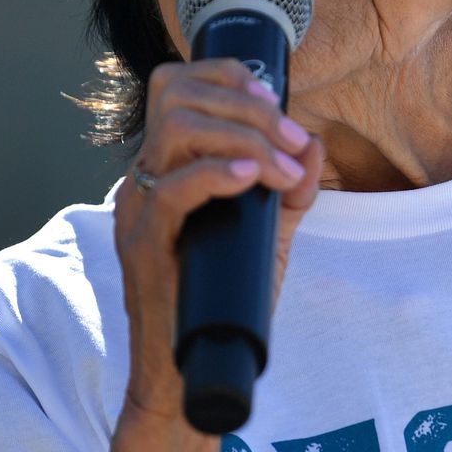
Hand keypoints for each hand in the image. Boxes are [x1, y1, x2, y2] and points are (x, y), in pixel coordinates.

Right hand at [95, 58, 324, 451]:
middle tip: (294, 143)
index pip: (178, 86)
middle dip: (250, 109)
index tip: (278, 108)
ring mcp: (139, 210)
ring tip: (282, 166)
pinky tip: (255, 178)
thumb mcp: (267, 235)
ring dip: (243, 137)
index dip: (230, 79)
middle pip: (179, 97)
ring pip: (175, 131)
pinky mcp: (143, 246)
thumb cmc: (224, 303)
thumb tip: (312, 144)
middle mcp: (145, 179)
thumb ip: (288, 189)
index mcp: (165, 168)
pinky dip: (218, 172)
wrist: (190, 372)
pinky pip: (171, 189)